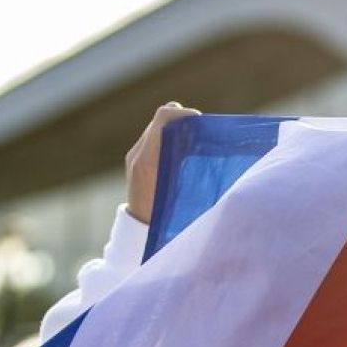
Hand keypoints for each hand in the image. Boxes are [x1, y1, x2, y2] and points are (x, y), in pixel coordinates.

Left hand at [124, 102, 199, 223]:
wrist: (139, 233)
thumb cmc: (168, 218)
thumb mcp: (186, 196)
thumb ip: (194, 170)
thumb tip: (213, 149)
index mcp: (148, 160)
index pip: (164, 116)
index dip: (185, 114)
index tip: (201, 124)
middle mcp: (138, 154)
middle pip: (162, 119)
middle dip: (183, 121)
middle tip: (200, 134)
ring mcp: (134, 156)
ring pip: (158, 128)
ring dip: (176, 130)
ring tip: (192, 145)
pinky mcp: (134, 161)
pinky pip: (153, 139)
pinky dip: (168, 140)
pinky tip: (181, 155)